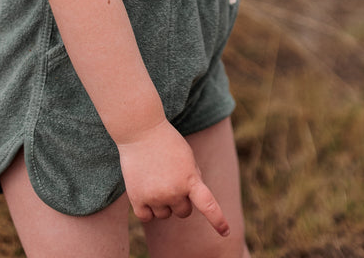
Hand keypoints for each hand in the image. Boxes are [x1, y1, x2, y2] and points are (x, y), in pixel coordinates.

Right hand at [116, 119, 229, 236]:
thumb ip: (193, 178)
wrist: (140, 130)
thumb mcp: (187, 156)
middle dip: (180, 200)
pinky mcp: (138, 198)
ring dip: (162, 203)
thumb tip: (192, 201)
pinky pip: (147, 217)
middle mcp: (174, 191)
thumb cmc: (167, 141)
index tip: (226, 232)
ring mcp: (155, 196)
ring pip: (165, 215)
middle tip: (170, 179)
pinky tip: (144, 191)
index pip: (208, 205)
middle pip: (183, 211)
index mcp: (190, 179)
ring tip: (155, 180)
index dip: (218, 221)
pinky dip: (147, 209)